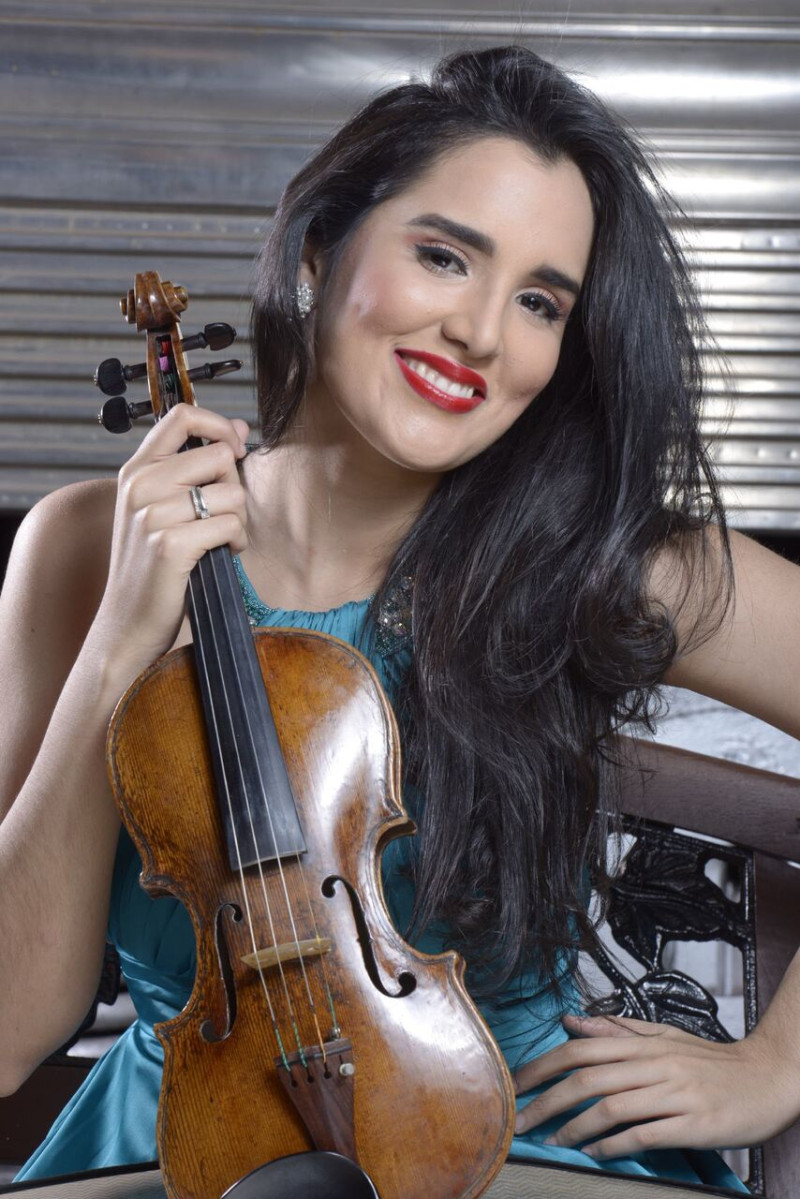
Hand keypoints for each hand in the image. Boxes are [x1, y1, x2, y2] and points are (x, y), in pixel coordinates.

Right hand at [94, 403, 249, 676]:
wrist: (127, 622)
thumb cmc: (153, 566)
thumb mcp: (163, 507)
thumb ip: (196, 466)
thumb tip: (240, 428)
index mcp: (137, 469)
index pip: (183, 416)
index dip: (220, 425)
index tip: (235, 450)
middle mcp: (140, 484)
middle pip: (220, 455)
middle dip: (235, 487)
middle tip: (225, 517)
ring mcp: (153, 514)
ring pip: (232, 492)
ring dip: (240, 520)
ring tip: (221, 540)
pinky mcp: (170, 544)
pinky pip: (231, 524)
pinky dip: (237, 542)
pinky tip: (222, 555)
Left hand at [514, 1013, 799, 1159]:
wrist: (769, 1077)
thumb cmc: (714, 1061)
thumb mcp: (665, 1037)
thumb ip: (617, 1030)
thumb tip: (571, 1021)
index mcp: (645, 1043)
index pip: (582, 1048)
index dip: (544, 1065)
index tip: (518, 1083)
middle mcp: (655, 1064)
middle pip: (587, 1077)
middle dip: (546, 1100)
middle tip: (520, 1120)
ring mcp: (674, 1093)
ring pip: (611, 1106)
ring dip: (574, 1126)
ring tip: (552, 1140)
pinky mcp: (692, 1123)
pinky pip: (644, 1134)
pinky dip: (614, 1145)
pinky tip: (595, 1152)